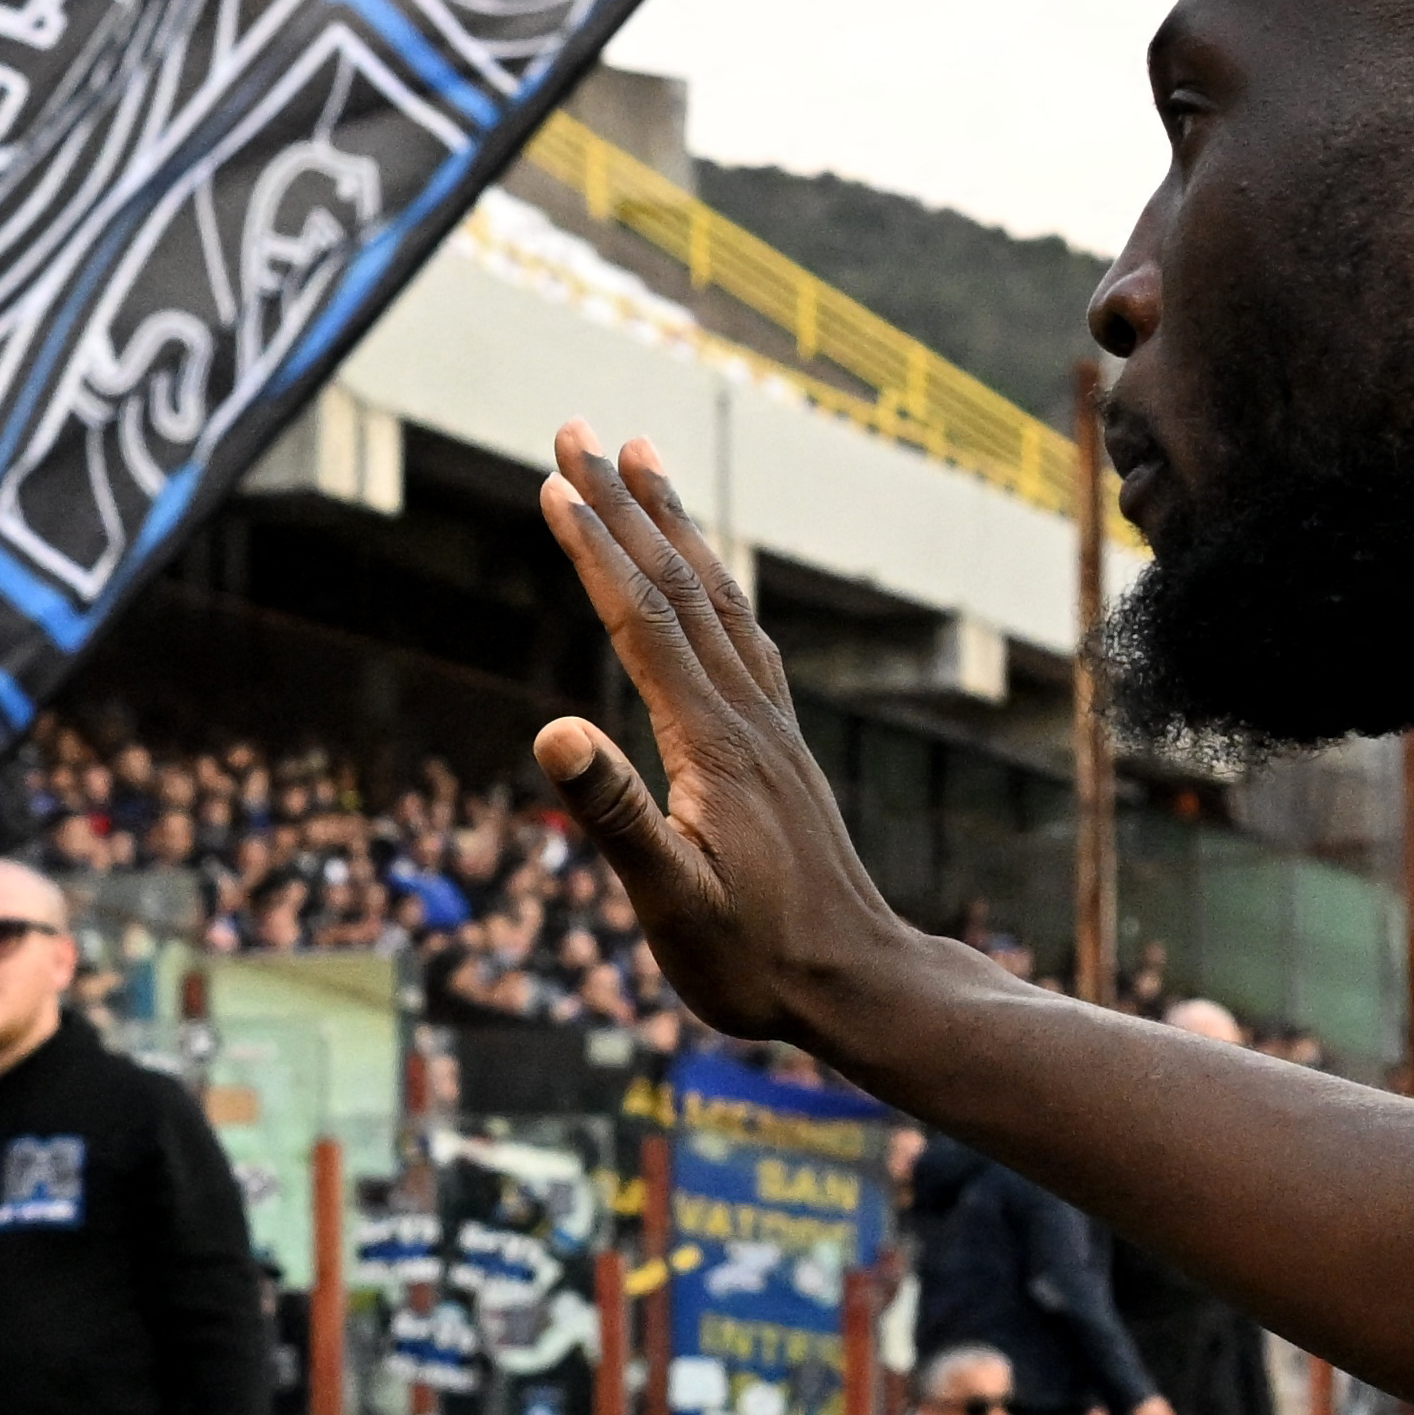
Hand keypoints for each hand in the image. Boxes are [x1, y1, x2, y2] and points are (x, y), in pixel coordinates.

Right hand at [531, 431, 933, 1045]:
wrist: (860, 985)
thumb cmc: (756, 962)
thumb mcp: (671, 904)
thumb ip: (616, 816)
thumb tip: (554, 731)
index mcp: (711, 744)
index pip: (643, 621)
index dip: (596, 549)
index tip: (553, 481)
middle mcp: (747, 717)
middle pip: (681, 585)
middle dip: (625, 503)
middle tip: (578, 429)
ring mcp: (771, 729)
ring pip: (718, 599)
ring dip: (674, 526)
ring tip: (643, 462)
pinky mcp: (781, 749)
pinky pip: (744, 635)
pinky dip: (712, 584)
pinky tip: (706, 579)